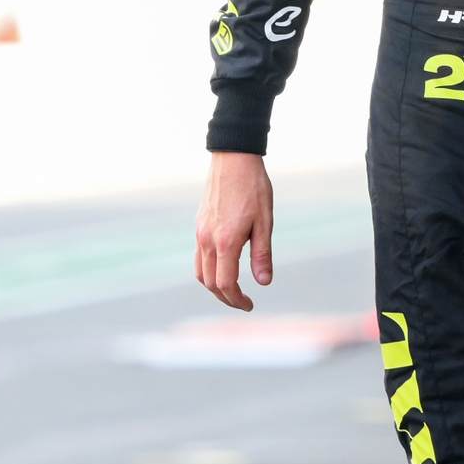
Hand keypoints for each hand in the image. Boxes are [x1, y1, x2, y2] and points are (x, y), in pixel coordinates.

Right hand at [194, 153, 273, 309]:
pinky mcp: (198, 225)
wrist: (233, 159)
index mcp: (226, 241)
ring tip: (233, 290)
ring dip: (214, 287)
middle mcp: (207, 240)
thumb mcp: (265, 221)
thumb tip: (263, 283)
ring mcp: (200, 232)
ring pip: (200, 272)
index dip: (237, 300)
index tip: (250, 304)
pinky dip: (207, 271)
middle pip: (210, 283)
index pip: (225, 284)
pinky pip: (198, 257)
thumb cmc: (253, 188)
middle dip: (226, 298)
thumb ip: (262, 254)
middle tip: (244, 302)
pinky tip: (223, 269)